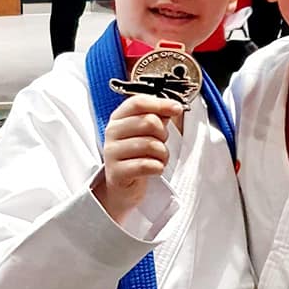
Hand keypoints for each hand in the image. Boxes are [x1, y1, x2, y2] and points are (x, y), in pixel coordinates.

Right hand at [92, 93, 182, 223]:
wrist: (122, 186)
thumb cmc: (136, 156)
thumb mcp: (145, 133)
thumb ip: (158, 117)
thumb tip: (173, 107)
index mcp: (118, 118)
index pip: (138, 102)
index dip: (160, 104)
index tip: (176, 109)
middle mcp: (112, 132)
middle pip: (149, 122)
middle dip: (163, 135)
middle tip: (160, 144)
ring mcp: (112, 152)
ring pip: (151, 144)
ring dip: (163, 154)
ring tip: (158, 159)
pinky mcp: (117, 172)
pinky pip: (146, 165)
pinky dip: (158, 167)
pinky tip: (154, 169)